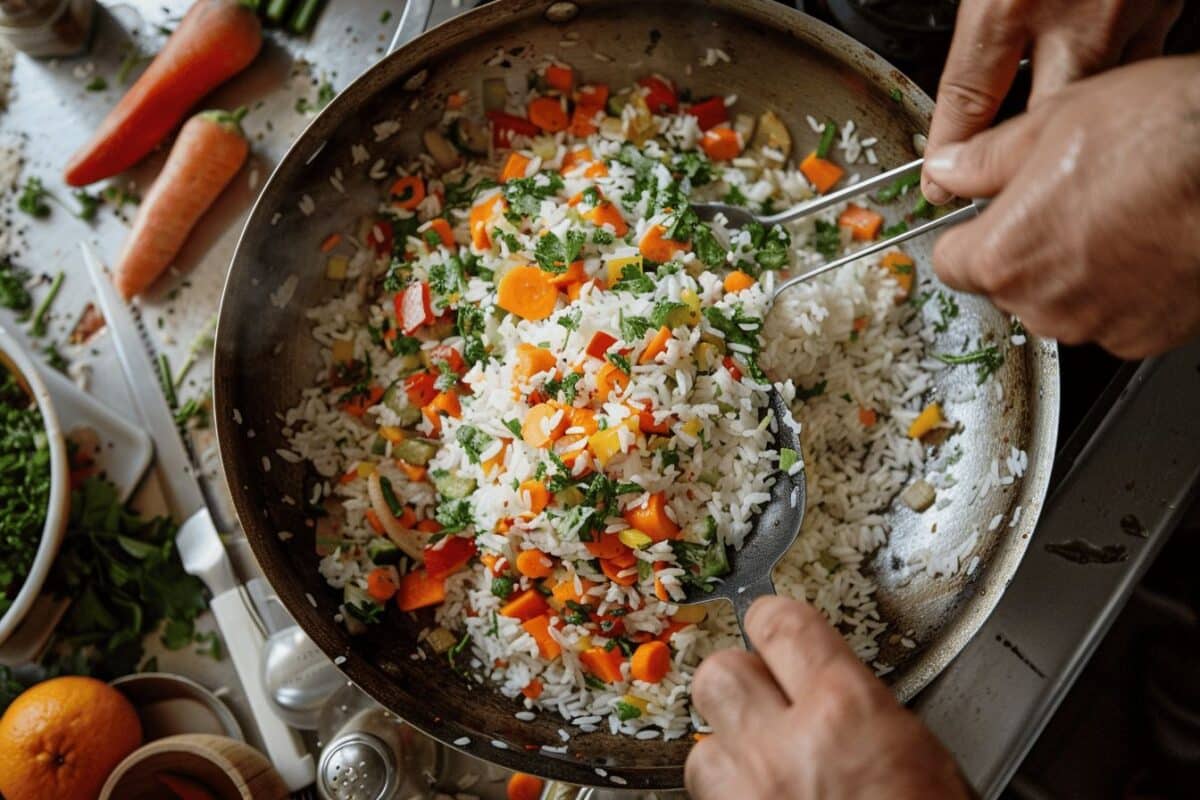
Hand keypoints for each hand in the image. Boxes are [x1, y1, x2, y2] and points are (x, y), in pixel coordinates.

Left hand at [685, 597, 968, 799]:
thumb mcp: (924, 766)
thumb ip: (867, 719)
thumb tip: (837, 697)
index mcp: (849, 715)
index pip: (784, 627)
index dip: (772, 623)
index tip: (771, 626)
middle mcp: (785, 749)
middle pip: (720, 674)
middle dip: (739, 686)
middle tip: (763, 704)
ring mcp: (747, 799)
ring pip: (701, 748)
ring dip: (727, 758)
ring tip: (764, 779)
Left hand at [922, 0, 1182, 203]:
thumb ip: (980, 14)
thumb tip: (963, 82)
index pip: (969, 93)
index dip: (950, 149)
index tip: (937, 181)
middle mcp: (1078, 12)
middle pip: (1042, 122)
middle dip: (1020, 162)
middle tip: (996, 184)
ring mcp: (1135, 9)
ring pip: (1099, 99)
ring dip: (1075, 129)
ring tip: (1057, 155)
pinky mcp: (1172, 1)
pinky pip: (1142, 60)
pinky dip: (1122, 85)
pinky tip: (1109, 90)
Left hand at [924, 56, 1199, 358]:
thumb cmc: (1168, 140)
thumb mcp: (1056, 121)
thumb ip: (986, 158)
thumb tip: (950, 168)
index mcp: (1003, 255)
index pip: (950, 262)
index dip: (970, 233)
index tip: (987, 216)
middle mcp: (1042, 304)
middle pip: (1006, 283)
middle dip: (1026, 247)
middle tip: (1069, 200)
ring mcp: (1095, 327)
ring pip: (1058, 301)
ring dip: (1074, 270)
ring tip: (1118, 217)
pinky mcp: (1141, 339)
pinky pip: (1110, 316)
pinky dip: (1121, 290)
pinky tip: (1146, 244)